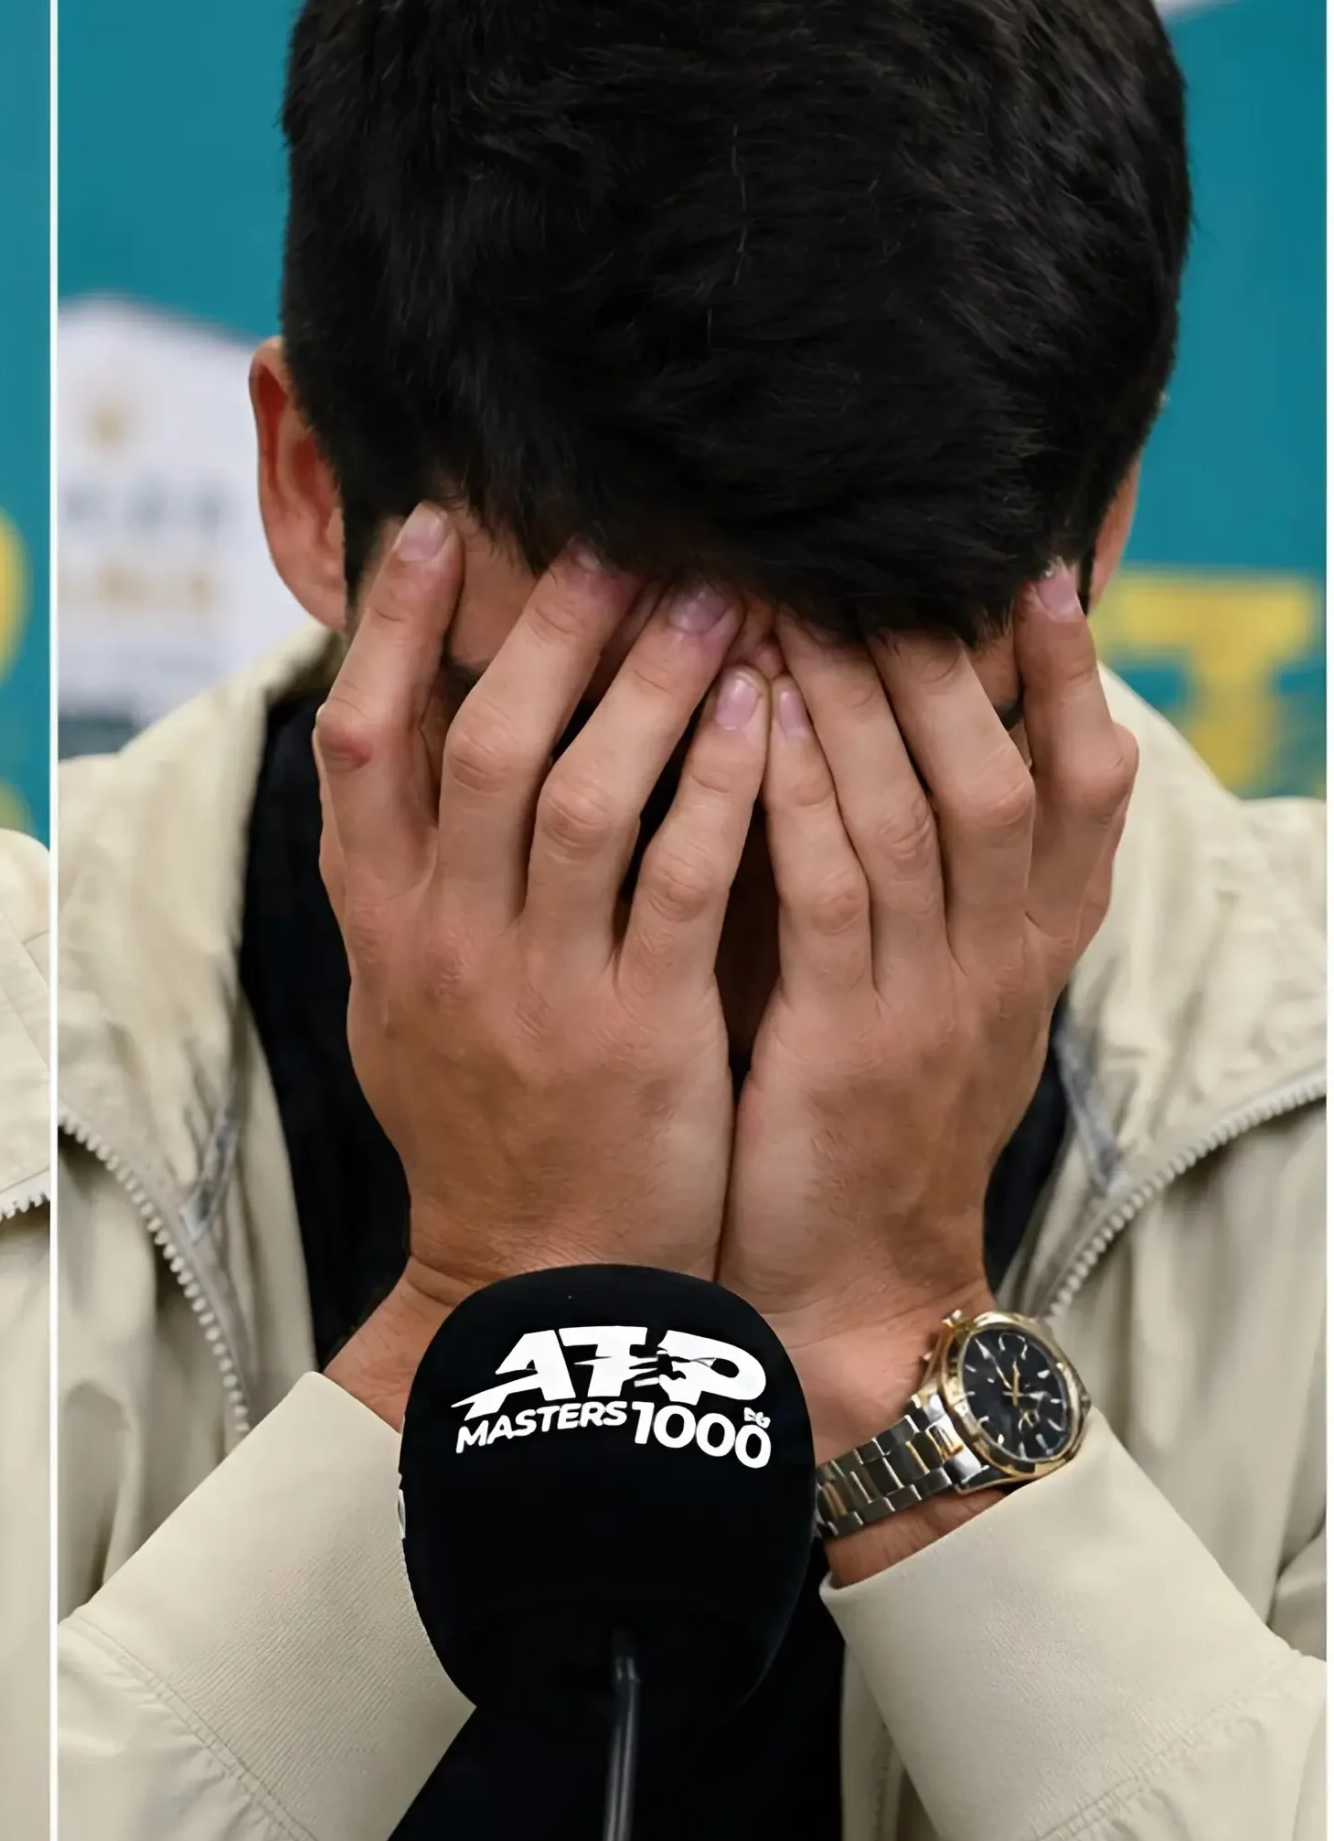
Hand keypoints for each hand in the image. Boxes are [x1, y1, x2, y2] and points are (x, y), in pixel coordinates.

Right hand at [314, 510, 769, 1425]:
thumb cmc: (479, 1121)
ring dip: (651, 682)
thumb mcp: (399, 996)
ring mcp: (534, 981)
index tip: (431, 527)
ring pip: (586, 791)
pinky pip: (682, 877)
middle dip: (548, 627)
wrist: (538, 1282)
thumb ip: (403, 874)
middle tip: (615, 537)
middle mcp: (440, 935)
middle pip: (481, 740)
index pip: (360, 739)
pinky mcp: (637, 1026)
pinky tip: (768, 710)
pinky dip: (723, 783)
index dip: (391, 626)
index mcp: (375, 919)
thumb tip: (394, 736)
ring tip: (714, 597)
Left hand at [718, 569, 1136, 1470]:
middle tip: (880, 554)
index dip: (1070, 678)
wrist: (845, 1286)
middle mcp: (998, 961)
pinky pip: (829, 894)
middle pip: (994, 772)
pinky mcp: (844, 1042)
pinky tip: (757, 716)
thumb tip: (888, 744)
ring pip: (913, 815)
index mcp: (1028, 946)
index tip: (1039, 571)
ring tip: (799, 596)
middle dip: (939, 658)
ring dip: (856, 699)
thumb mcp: (922, 988)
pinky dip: (798, 796)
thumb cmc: (862, 1115)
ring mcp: (927, 1001)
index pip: (1084, 787)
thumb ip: (920, 875)